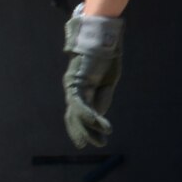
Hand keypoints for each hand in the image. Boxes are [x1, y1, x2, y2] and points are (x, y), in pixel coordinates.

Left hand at [62, 8, 124, 148]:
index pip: (78, 112)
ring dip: (88, 129)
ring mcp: (73, 86)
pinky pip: (82, 105)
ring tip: (99, 142)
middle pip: (73, 116)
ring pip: (76, 114)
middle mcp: (73, 88)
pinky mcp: (76, 83)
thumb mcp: (109, 80)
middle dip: (81, 132)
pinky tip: (102, 127)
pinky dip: (92, 117)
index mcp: (82, 87)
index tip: (92, 139)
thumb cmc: (107, 55)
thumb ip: (103, 97)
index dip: (83, 127)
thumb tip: (98, 116)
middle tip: (90, 146)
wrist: (103, 36)